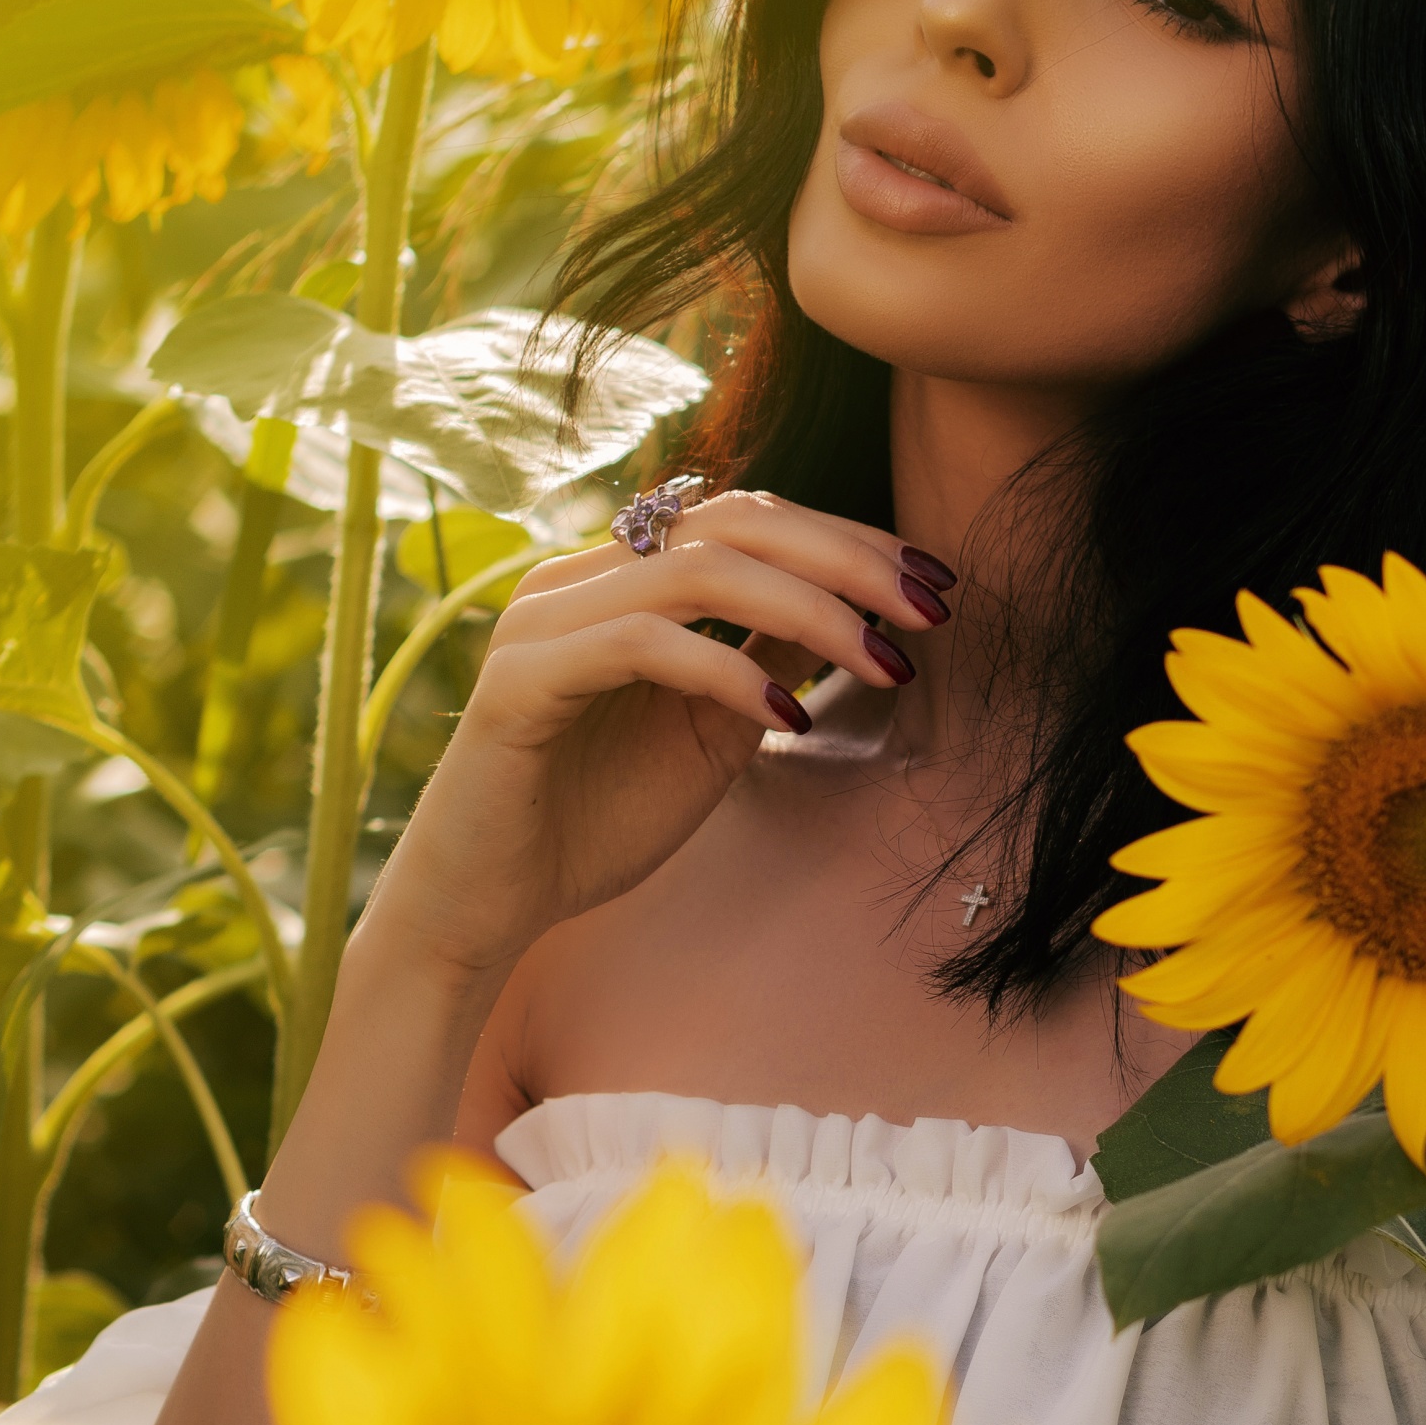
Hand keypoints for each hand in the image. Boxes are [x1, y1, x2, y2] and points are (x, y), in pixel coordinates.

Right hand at [373, 489, 952, 978]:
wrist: (486, 907)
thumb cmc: (594, 820)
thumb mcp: (708, 731)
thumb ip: (764, 662)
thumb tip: (859, 611)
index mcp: (621, 577)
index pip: (750, 517)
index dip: (852, 541)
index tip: (939, 585)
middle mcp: (578, 576)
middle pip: (734, 521)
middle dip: (849, 559)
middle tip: (933, 607)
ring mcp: (544, 620)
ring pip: (697, 568)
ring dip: (809, 609)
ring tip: (882, 660)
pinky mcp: (521, 679)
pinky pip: (640, 643)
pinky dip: (726, 670)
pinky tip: (788, 717)